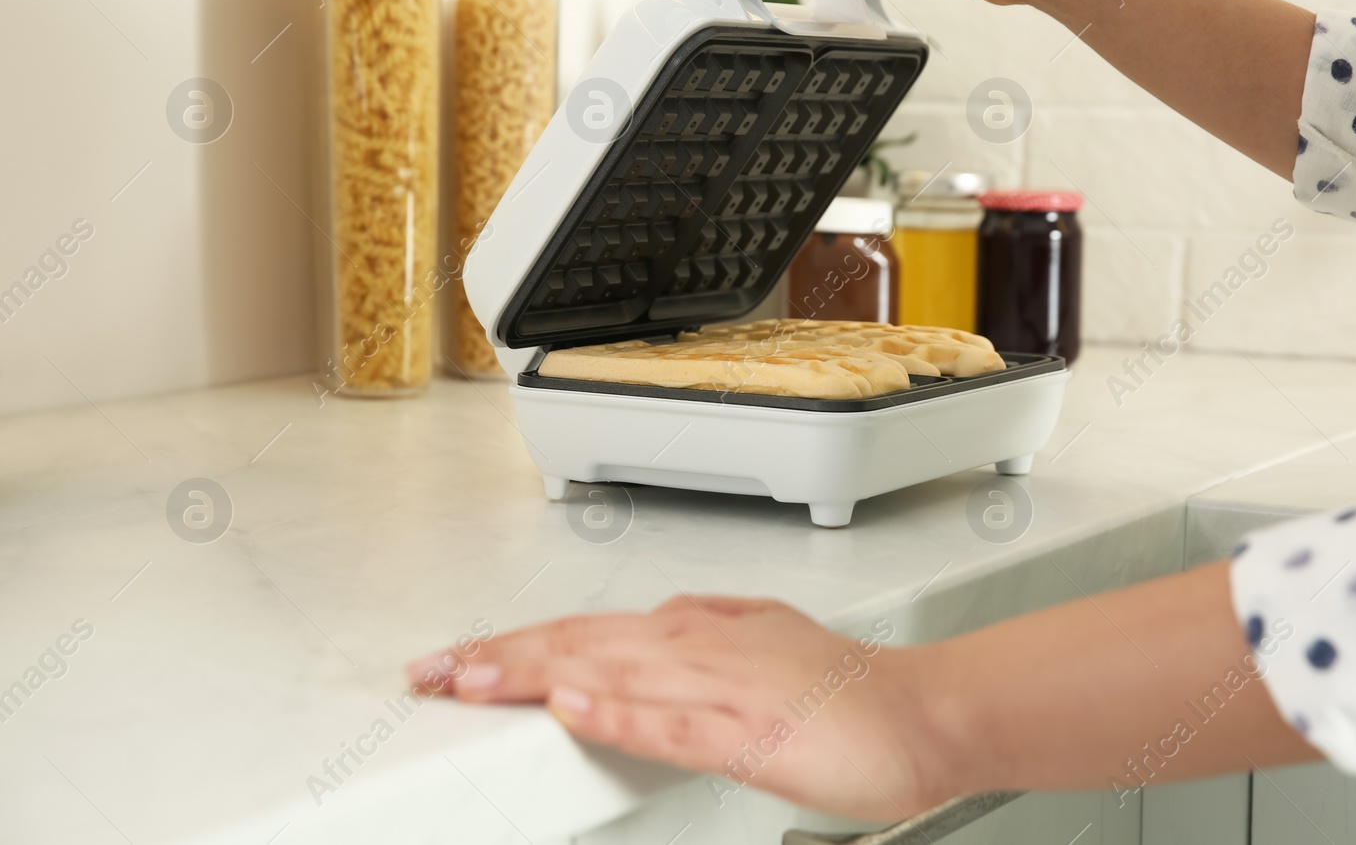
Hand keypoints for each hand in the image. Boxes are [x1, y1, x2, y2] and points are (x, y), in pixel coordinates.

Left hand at [406, 596, 959, 822]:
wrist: (924, 711)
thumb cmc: (848, 692)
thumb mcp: (762, 643)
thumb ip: (704, 633)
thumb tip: (648, 628)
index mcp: (698, 632)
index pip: (584, 634)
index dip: (514, 647)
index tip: (455, 662)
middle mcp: (699, 646)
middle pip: (579, 646)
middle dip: (495, 660)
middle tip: (427, 674)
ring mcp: (722, 684)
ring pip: (609, 673)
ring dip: (531, 677)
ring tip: (467, 685)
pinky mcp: (750, 731)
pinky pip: (673, 724)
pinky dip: (619, 714)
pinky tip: (574, 711)